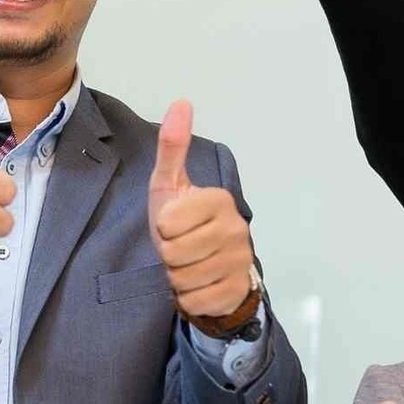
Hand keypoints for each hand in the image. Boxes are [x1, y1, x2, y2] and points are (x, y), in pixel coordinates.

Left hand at [149, 101, 254, 319]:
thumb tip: (181, 102)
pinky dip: (190, 297)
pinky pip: (196, 301)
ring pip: (184, 278)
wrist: (207, 266)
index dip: (163, 229)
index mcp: (220, 200)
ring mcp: (241, 261)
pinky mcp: (238, 291)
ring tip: (189, 264)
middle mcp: (237, 228)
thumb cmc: (182, 222)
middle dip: (168, 255)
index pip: (167, 223)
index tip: (174, 225)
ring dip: (177, 277)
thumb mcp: (169, 184)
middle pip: (174, 252)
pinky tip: (199, 284)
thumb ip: (172, 147)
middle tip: (181, 247)